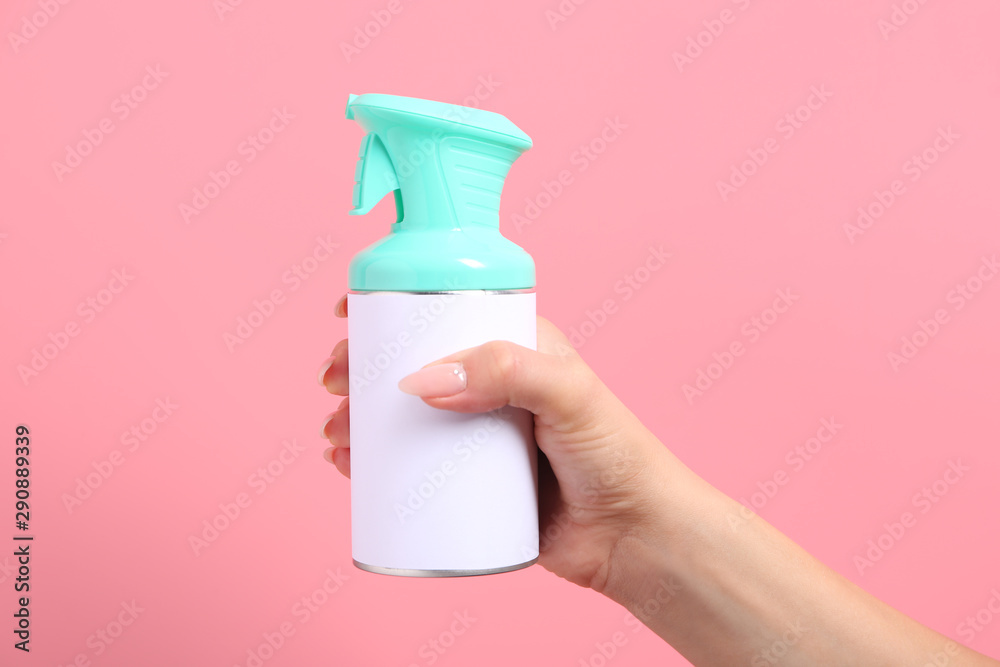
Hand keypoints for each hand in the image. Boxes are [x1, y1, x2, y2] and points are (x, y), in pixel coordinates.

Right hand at [318, 293, 681, 590]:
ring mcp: (478, 436)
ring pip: (405, 418)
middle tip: (334, 382)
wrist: (633, 537)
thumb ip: (505, 372)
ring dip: (359, 419)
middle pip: (412, 367)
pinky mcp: (471, 483)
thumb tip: (419, 379)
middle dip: (363, 370)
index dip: (393, 312)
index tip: (349, 317)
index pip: (445, 315)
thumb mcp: (567, 393)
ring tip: (335, 431)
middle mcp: (493, 387)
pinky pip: (412, 467)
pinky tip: (348, 465)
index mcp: (515, 348)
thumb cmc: (616, 455)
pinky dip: (375, 463)